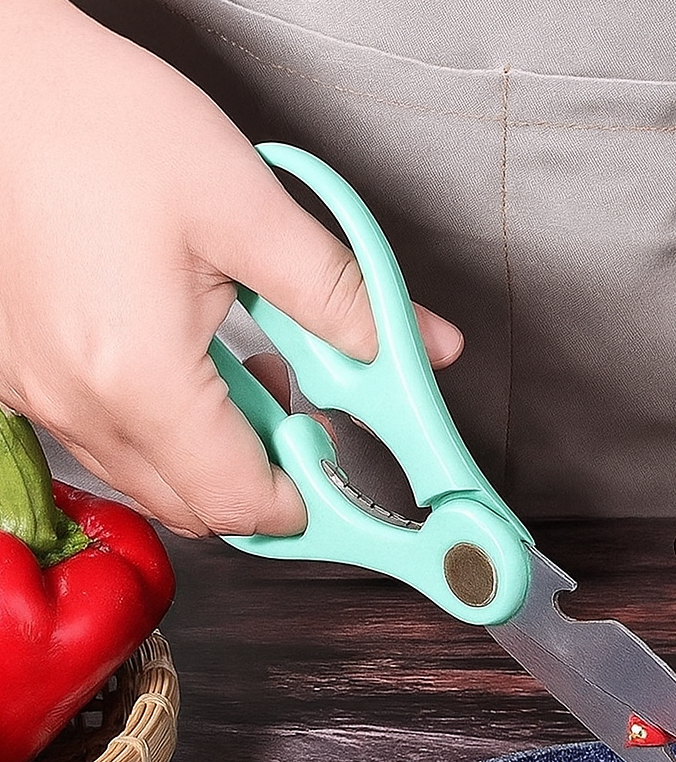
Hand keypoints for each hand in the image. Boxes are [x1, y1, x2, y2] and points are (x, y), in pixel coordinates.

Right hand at [0, 0, 461, 537]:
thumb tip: (417, 348)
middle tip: (310, 415)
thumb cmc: (95, 121)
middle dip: (268, 478)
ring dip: (218, 451)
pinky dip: (168, 425)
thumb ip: (343, 296)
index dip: (306, 501)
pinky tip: (196, 360)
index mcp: (138, 376)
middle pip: (196, 506)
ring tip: (257, 371)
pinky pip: (111, 438)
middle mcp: (77, 403)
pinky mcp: (26, 375)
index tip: (341, 464)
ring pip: (153, 477)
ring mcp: (40, 395)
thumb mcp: (247, 208)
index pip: (239, 503)